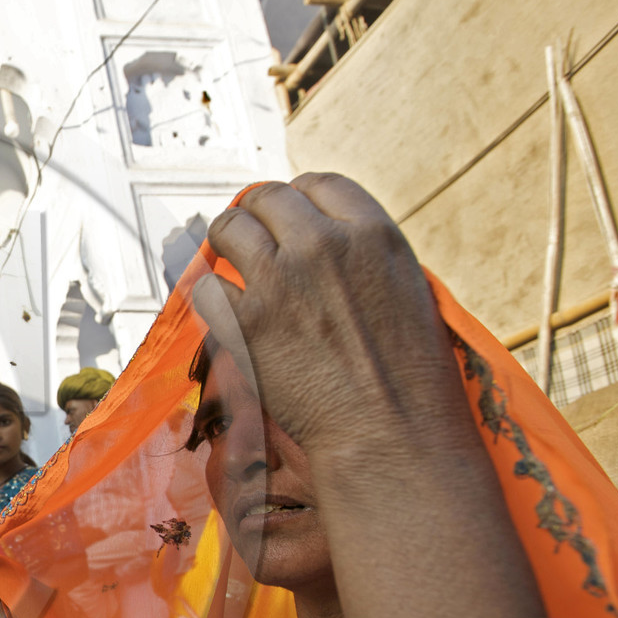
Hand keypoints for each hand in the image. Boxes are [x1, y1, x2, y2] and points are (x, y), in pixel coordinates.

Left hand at [192, 174, 465, 455]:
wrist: (390, 434)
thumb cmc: (410, 377)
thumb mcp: (407, 291)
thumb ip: (363, 257)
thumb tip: (322, 241)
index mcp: (373, 233)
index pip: (317, 184)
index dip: (298, 198)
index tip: (289, 218)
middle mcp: (323, 246)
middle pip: (267, 198)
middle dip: (256, 216)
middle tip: (250, 239)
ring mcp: (279, 282)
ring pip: (227, 229)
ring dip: (226, 244)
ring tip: (231, 265)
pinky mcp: (244, 323)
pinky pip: (206, 287)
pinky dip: (212, 299)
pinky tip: (226, 312)